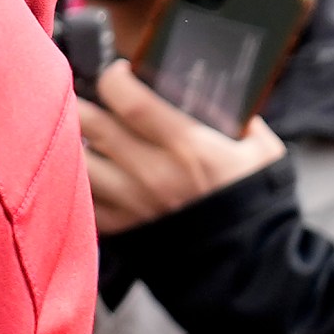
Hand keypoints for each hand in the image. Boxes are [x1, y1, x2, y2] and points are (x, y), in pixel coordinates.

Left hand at [81, 60, 284, 233]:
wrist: (247, 261)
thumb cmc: (254, 199)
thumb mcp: (261, 151)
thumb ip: (240, 119)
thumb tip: (218, 89)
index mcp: (190, 149)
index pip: (132, 103)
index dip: (114, 79)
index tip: (117, 72)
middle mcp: (154, 174)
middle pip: (91, 126)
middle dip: (79, 102)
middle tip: (85, 94)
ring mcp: (132, 203)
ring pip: (77, 161)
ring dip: (71, 141)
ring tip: (78, 128)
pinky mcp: (120, 227)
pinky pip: (80, 196)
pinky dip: (75, 179)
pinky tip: (83, 166)